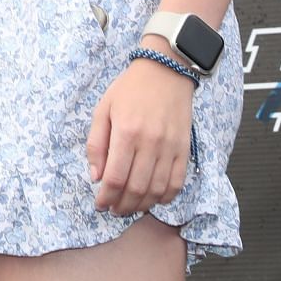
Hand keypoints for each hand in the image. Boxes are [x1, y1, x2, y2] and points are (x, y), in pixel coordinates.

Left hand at [85, 47, 193, 216]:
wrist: (166, 70)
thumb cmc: (130, 89)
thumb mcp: (103, 110)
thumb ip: (96, 144)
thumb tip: (95, 177)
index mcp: (126, 132)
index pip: (115, 178)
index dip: (106, 198)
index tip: (100, 204)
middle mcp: (150, 143)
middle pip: (136, 189)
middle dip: (122, 206)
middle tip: (114, 210)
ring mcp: (170, 147)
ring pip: (157, 190)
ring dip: (142, 205)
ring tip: (130, 207)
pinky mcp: (185, 149)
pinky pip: (177, 182)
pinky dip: (166, 197)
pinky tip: (154, 199)